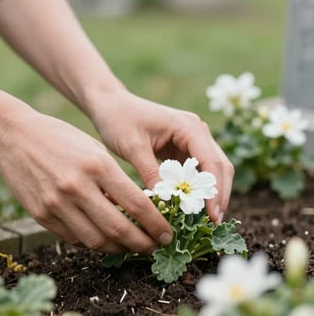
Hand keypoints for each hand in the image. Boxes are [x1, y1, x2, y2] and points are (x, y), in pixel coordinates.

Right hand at [0, 107, 172, 253]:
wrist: (14, 136)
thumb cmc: (59, 137)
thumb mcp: (93, 149)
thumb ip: (112, 180)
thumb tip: (131, 210)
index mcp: (97, 165)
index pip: (136, 203)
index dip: (157, 224)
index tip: (167, 233)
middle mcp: (78, 187)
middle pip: (119, 229)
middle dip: (143, 243)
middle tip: (155, 247)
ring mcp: (57, 203)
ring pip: (96, 241)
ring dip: (119, 248)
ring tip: (131, 246)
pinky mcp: (41, 215)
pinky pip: (74, 238)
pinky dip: (93, 243)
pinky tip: (104, 239)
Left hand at [90, 90, 233, 224]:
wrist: (110, 105)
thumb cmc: (119, 120)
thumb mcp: (133, 147)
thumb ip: (151, 173)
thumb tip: (166, 204)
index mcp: (188, 127)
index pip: (212, 162)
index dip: (215, 191)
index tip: (213, 217)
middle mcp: (196, 131)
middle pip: (219, 166)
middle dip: (218, 195)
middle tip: (213, 224)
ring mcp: (191, 139)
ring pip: (211, 170)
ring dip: (210, 193)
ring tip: (205, 221)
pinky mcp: (182, 148)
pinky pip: (196, 171)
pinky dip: (196, 188)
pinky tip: (189, 206)